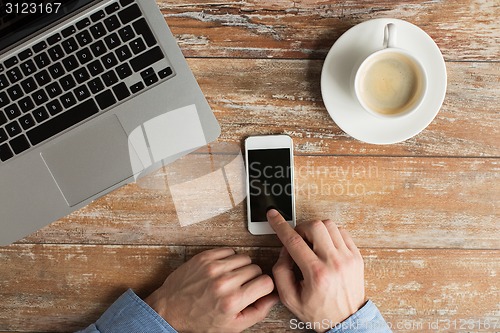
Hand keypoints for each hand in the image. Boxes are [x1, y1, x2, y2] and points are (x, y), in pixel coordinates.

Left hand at [145, 248, 278, 332]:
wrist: (171, 309)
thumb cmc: (200, 320)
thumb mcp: (233, 326)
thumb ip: (258, 311)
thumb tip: (274, 297)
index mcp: (233, 301)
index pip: (266, 282)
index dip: (264, 287)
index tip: (257, 290)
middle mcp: (224, 282)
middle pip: (256, 269)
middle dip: (252, 278)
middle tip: (241, 287)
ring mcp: (213, 267)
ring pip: (244, 258)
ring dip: (241, 267)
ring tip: (231, 278)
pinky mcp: (205, 257)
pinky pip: (229, 251)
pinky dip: (229, 259)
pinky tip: (222, 270)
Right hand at [267, 209, 364, 331]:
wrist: (347, 322)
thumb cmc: (320, 312)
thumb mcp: (290, 299)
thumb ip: (281, 272)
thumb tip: (284, 250)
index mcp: (317, 274)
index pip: (294, 241)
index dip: (280, 225)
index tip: (273, 215)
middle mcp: (334, 262)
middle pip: (315, 226)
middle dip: (301, 228)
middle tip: (298, 240)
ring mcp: (348, 258)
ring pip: (329, 225)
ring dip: (316, 229)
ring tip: (312, 243)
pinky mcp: (356, 256)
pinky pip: (342, 232)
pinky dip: (330, 233)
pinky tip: (325, 245)